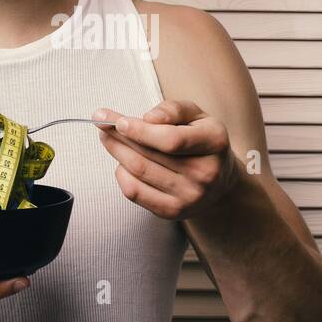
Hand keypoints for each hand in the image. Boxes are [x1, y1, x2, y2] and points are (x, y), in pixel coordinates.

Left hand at [93, 100, 240, 220]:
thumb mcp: (196, 115)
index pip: (171, 140)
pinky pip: (134, 192)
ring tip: (107, 137)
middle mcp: (206, 173)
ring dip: (116, 152)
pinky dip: (121, 174)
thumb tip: (148, 117)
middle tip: (101, 122)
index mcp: (215, 142)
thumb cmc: (201, 140)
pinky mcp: (173, 211)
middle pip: (149, 156)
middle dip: (119, 137)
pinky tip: (122, 162)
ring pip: (138, 172)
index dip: (140, 131)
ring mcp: (190, 196)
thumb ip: (174, 109)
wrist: (220, 181)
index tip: (119, 121)